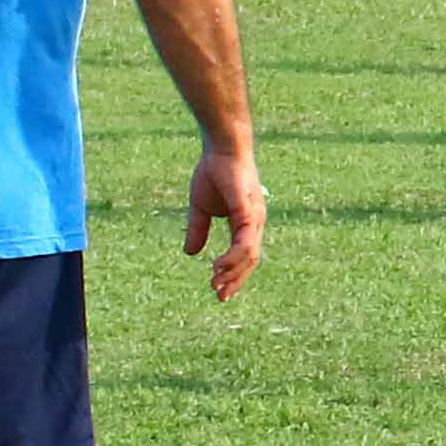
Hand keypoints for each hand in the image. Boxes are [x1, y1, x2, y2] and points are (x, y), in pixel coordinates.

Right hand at [186, 144, 267, 299]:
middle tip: (220, 297)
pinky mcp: (247, 209)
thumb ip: (198, 230)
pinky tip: (219, 266)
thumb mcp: (201, 207)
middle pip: (250, 260)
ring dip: (233, 272)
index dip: (234, 274)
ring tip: (216, 284)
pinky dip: (234, 256)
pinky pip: (244, 238)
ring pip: (249, 253)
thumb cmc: (214, 173)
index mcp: (246, 223)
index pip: (244, 255)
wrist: (221, 149)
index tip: (220, 292)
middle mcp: (255, 222)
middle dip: (236, 280)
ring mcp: (254, 216)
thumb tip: (190, 253)